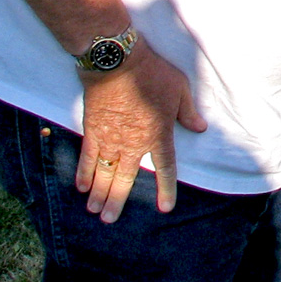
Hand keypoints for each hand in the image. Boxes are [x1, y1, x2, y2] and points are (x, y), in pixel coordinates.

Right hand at [76, 41, 206, 221]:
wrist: (117, 61)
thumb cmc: (152, 73)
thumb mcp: (180, 89)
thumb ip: (188, 112)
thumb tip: (199, 129)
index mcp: (158, 135)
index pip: (165, 168)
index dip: (166, 189)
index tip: (166, 207)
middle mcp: (133, 144)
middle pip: (125, 179)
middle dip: (118, 200)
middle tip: (110, 220)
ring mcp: (110, 139)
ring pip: (104, 173)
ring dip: (99, 193)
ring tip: (95, 211)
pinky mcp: (92, 130)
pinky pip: (88, 157)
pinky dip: (84, 172)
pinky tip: (81, 187)